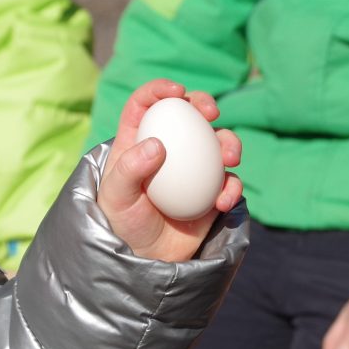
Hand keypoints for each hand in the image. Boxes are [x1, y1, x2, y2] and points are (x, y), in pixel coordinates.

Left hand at [97, 79, 241, 262]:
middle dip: (203, 103)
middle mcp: (169, 149)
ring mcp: (193, 169)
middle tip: (210, 111)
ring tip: (231, 156)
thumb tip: (158, 145)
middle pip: (189, 113)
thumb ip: (129, 169)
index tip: (177, 93)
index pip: (146, 104)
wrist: (146, 259)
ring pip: (217, 142)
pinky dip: (232, 187)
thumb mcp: (116, 197)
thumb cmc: (122, 224)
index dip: (160, 89)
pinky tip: (223, 201)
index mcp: (138, 140)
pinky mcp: (212, 191)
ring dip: (230, 141)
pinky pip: (229, 181)